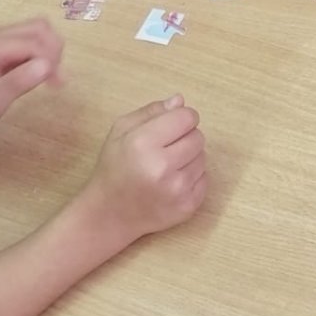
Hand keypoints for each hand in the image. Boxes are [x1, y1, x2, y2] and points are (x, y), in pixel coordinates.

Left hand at [0, 20, 63, 140]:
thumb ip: (19, 81)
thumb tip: (47, 65)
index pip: (35, 42)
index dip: (51, 61)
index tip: (56, 85)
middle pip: (41, 28)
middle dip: (53, 51)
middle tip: (54, 79)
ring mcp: (2, 37)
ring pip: (40, 30)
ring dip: (51, 50)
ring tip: (50, 76)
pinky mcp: (6, 44)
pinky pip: (33, 39)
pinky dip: (44, 52)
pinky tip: (41, 73)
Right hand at [76, 95, 207, 244]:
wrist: (110, 214)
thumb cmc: (114, 168)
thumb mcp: (120, 131)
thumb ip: (150, 112)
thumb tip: (180, 101)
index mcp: (143, 143)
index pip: (186, 117)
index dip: (181, 118)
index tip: (171, 125)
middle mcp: (162, 167)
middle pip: (198, 137)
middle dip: (186, 137)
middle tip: (166, 148)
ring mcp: (177, 189)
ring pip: (203, 157)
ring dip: (189, 157)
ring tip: (167, 166)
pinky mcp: (188, 206)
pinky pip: (205, 179)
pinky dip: (192, 177)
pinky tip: (172, 182)